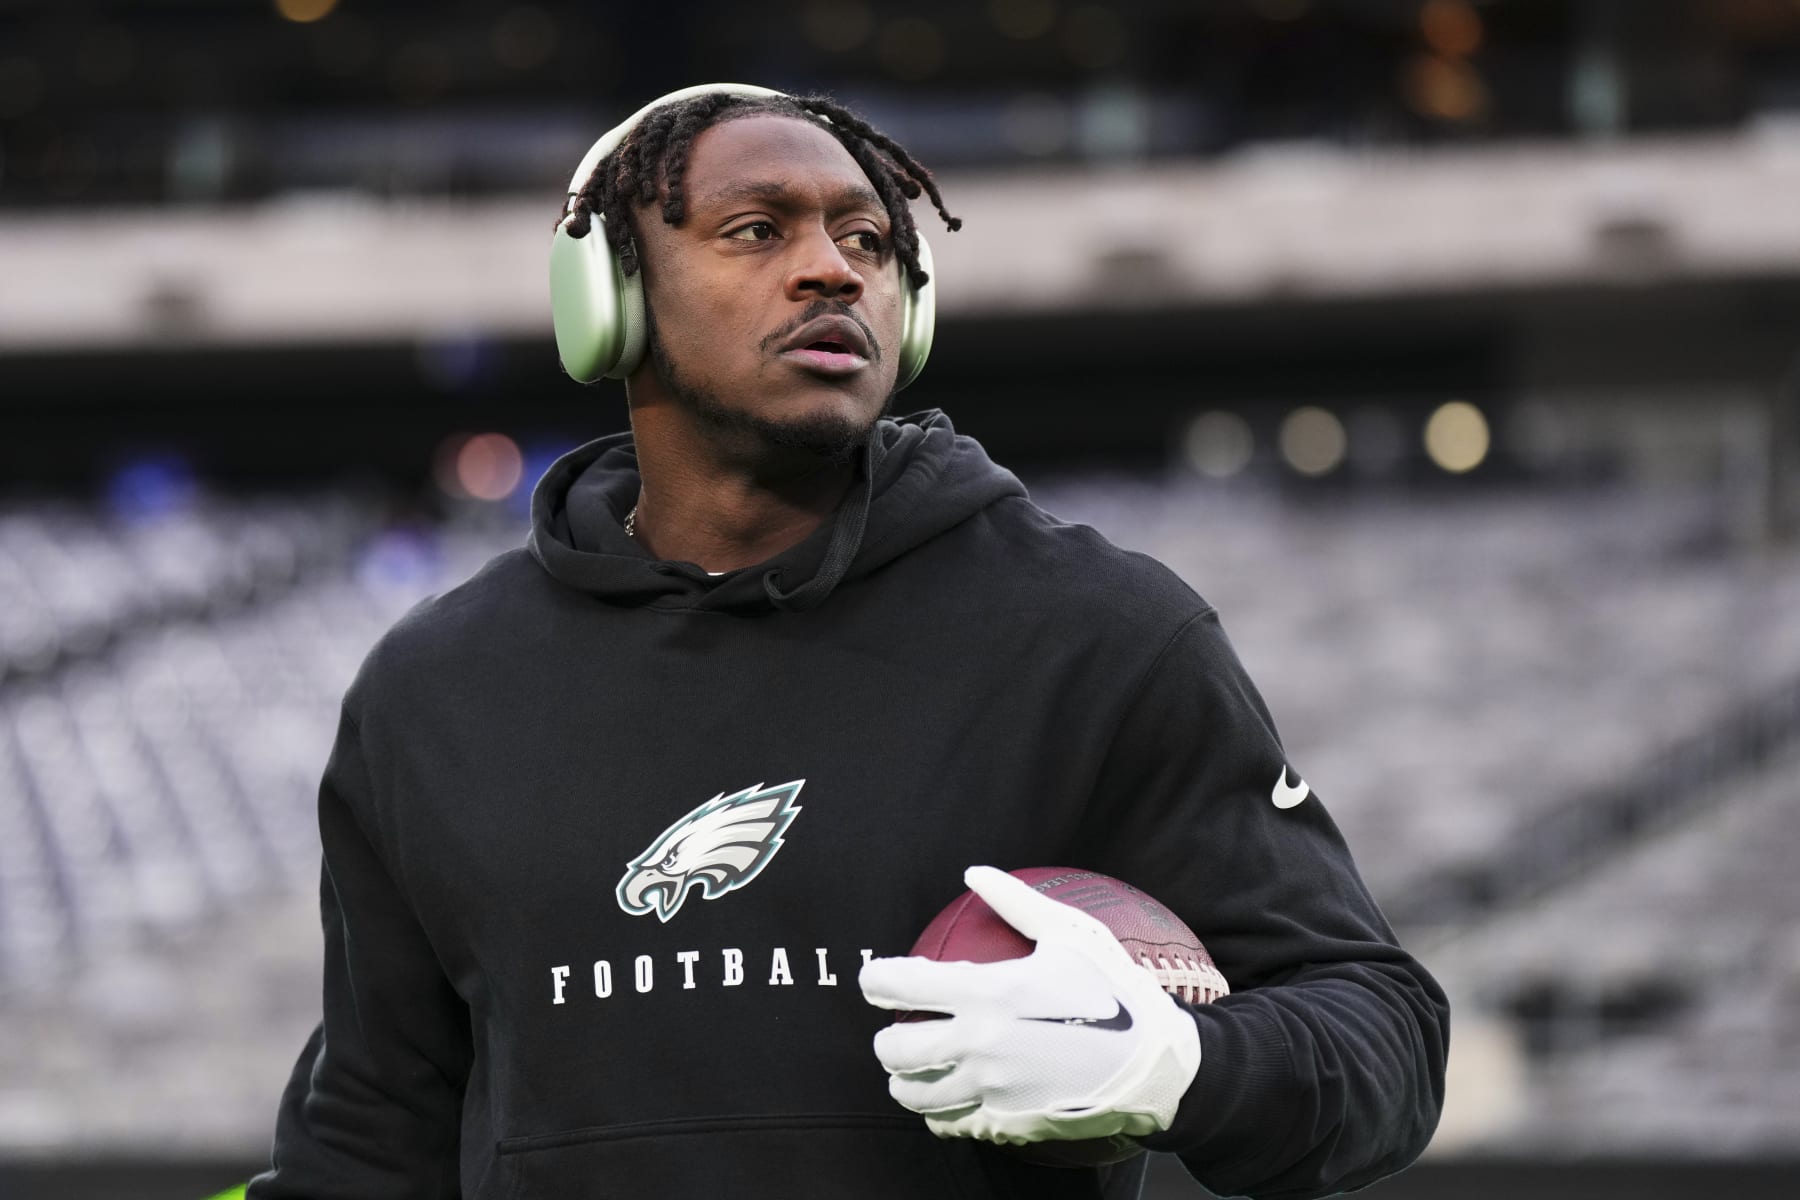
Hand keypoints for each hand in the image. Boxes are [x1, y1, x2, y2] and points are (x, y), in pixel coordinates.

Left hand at [859, 866, 1201, 1146]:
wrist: (1156, 1065)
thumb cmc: (1115, 992)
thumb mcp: (1072, 935)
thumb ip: (1016, 901)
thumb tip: (974, 871)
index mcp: (988, 993)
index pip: (900, 986)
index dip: (875, 981)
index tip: (875, 981)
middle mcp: (979, 1044)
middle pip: (894, 1050)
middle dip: (886, 1040)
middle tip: (896, 1032)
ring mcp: (991, 1089)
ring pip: (914, 1094)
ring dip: (905, 1082)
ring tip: (913, 1072)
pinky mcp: (1005, 1123)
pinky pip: (951, 1124)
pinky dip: (940, 1112)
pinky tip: (950, 1099)